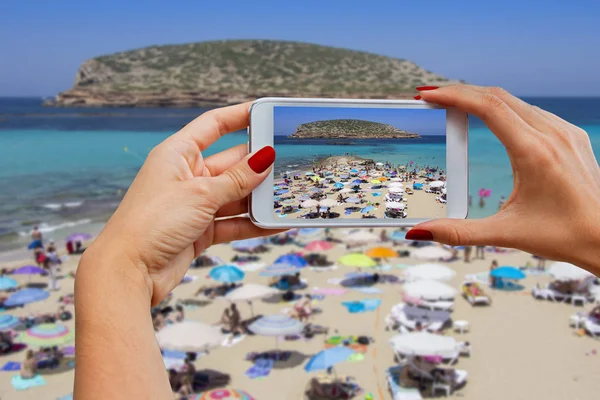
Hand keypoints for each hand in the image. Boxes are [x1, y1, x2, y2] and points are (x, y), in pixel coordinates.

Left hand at [86, 103, 279, 304]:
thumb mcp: (201, 194)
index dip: (240, 116)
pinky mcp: (200, 229)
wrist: (128, 271)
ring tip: (288, 195)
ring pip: (235, 194)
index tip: (267, 112)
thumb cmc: (152, 222)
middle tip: (290, 162)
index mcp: (178, 154)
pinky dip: (253, 223)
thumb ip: (237, 179)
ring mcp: (194, 204)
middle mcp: (186, 176)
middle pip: (231, 163)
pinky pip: (233, 221)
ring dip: (259, 197)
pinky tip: (277, 222)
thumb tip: (265, 158)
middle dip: (259, 164)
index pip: (213, 125)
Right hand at [408, 85, 599, 272]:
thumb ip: (458, 232)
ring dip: (481, 97)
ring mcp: (564, 132)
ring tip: (454, 104)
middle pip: (497, 96)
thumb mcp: (506, 234)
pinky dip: (503, 107)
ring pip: (515, 100)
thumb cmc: (565, 235)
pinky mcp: (571, 136)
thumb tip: (420, 231)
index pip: (487, 107)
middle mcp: (552, 134)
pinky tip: (491, 117)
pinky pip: (531, 111)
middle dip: (460, 92)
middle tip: (431, 98)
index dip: (453, 96)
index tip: (428, 96)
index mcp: (535, 152)